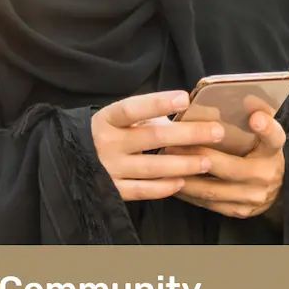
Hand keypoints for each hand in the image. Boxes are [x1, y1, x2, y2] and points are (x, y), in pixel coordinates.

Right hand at [91, 91, 224, 200]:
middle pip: (152, 137)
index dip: (159, 103)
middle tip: (217, 132)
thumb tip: (196, 115)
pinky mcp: (112, 189)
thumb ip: (151, 116)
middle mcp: (106, 142)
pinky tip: (182, 182)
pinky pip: (142, 190)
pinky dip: (163, 187)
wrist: (72, 159)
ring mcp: (109, 168)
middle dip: (188, 134)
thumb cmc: (110, 133)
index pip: (134, 108)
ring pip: (151, 167)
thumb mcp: (122, 119)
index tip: (184, 98)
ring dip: (182, 164)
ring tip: (206, 161)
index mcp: (108, 119)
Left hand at [162, 111, 285, 219]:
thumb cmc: (257, 152)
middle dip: (199, 157)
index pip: (274, 137)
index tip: (255, 118)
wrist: (276, 189)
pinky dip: (189, 192)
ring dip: (187, 178)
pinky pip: (209, 204)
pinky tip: (172, 181)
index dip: (266, 128)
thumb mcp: (259, 135)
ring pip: (214, 190)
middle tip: (173, 145)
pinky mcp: (240, 211)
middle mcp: (266, 175)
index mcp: (272, 150)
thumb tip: (226, 98)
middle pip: (231, 168)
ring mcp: (253, 197)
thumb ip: (246, 120)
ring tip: (166, 164)